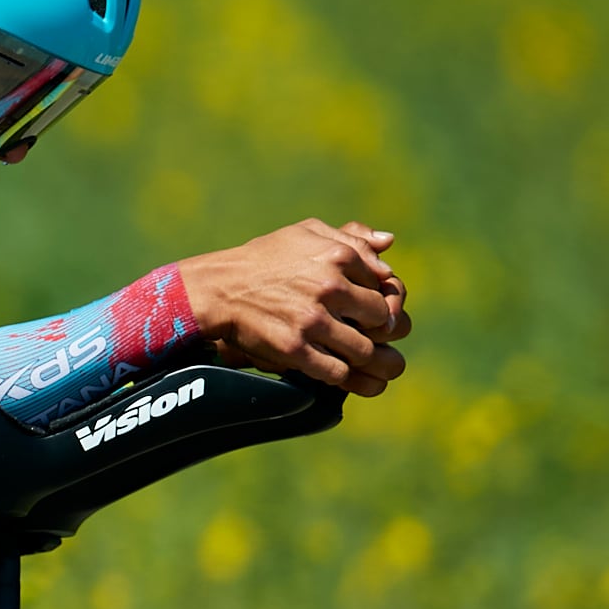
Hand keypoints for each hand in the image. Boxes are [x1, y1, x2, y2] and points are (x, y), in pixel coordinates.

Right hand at [179, 220, 411, 395]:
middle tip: (368, 336)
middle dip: (379, 331)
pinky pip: (337, 372)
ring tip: (358, 358)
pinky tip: (334, 367)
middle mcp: (330, 287)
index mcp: (338, 256)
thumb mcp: (305, 234)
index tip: (372, 311)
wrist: (219, 289)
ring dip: (365, 359)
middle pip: (383, 321)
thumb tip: (389, 243)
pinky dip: (341, 374)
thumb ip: (351, 237)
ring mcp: (312, 321)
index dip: (384, 302)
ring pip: (365, 351)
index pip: (387, 287)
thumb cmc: (264, 259)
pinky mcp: (294, 349)